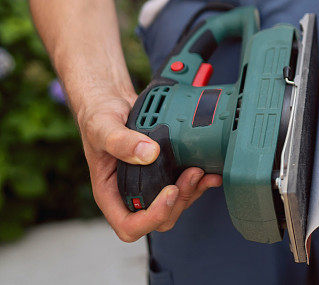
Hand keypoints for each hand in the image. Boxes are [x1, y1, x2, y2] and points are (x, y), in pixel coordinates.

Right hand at [76, 93, 220, 241]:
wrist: (111, 103)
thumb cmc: (98, 119)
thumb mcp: (103, 128)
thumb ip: (121, 142)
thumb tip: (149, 154)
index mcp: (110, 193)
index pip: (130, 226)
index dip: (153, 217)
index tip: (169, 191)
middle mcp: (130, 194)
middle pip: (159, 219)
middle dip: (179, 202)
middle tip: (191, 175)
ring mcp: (150, 185)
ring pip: (176, 205)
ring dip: (192, 192)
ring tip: (201, 170)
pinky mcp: (165, 172)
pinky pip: (185, 187)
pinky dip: (199, 182)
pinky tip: (209, 170)